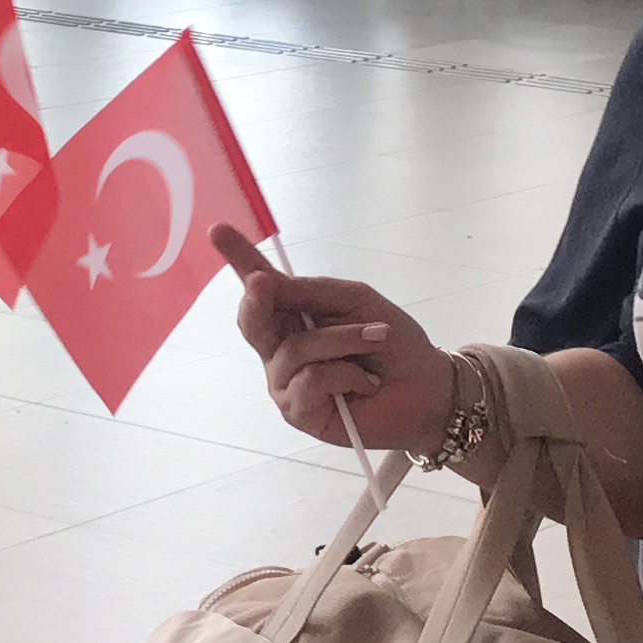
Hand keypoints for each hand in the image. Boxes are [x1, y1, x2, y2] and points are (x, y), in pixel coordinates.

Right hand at [213, 227, 455, 452]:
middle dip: (257, 299)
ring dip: (344, 340)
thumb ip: (312, 292)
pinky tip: (365, 383)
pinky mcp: (298, 412)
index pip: (259, 288)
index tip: (218, 230)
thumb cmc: (393, 344)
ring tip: (375, 342)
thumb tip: (267, 282)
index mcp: (293, 316)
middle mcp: (280, 349)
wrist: (425, 387)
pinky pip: (311, 380)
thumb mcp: (356, 301)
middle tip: (264, 282)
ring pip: (296, 350)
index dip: (237, 259)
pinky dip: (347, 374)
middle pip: (252, 320)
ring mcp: (285, 382)